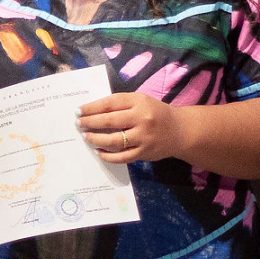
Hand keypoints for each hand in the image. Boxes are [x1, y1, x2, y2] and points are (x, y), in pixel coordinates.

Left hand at [78, 92, 192, 164]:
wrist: (181, 131)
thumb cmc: (155, 113)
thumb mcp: (141, 101)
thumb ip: (120, 104)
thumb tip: (92, 110)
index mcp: (138, 102)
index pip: (110, 103)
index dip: (91, 108)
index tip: (78, 111)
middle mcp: (141, 119)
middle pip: (109, 121)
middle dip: (90, 123)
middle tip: (78, 124)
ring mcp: (143, 137)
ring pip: (114, 140)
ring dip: (96, 139)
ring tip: (86, 137)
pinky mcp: (145, 153)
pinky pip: (122, 157)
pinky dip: (108, 156)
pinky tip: (99, 152)